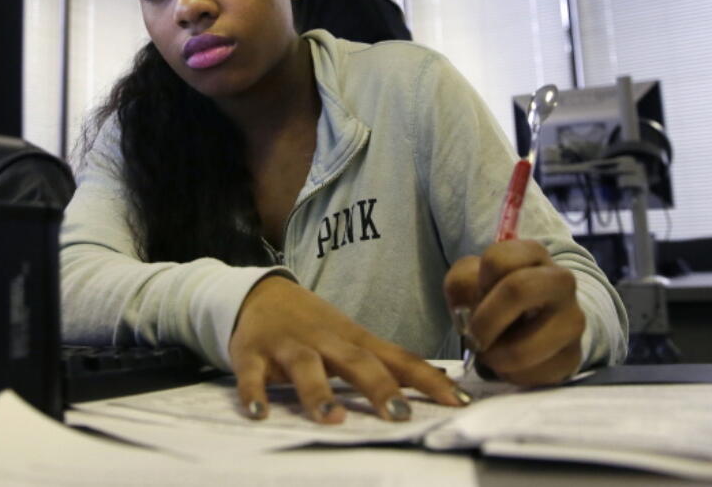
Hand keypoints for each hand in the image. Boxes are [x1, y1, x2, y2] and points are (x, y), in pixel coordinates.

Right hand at [228, 276, 467, 423]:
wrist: (260, 293)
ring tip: (333, 418)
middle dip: (379, 388)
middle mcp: (325, 341)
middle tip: (400, 416)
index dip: (428, 380)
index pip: (398, 358)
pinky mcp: (253, 353)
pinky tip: (259, 413)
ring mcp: (288, 346)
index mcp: (354, 340)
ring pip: (306, 367)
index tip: (458, 401)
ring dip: (319, 392)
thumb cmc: (315, 324)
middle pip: (356, 362)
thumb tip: (440, 384)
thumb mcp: (352, 338)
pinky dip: (254, 392)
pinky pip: (253, 374)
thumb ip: (387, 363)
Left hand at [443, 239, 583, 385]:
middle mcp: (561, 280)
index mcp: (533, 254)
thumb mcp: (472, 281)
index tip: (474, 300)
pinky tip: (512, 365)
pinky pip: (534, 373)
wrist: (538, 325)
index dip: (477, 286)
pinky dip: (513, 375)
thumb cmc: (498, 299)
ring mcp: (573, 318)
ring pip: (524, 347)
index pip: (497, 260)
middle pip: (517, 290)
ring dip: (497, 357)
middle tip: (475, 338)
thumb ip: (462, 283)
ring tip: (492, 355)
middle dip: (485, 322)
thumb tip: (468, 308)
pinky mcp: (573, 354)